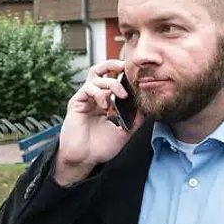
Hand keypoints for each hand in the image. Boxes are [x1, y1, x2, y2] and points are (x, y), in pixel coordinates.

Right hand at [54, 60, 138, 184]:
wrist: (84, 160)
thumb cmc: (100, 148)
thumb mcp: (124, 132)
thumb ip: (135, 120)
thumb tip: (147, 108)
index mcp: (105, 102)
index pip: (113, 80)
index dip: (123, 75)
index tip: (136, 75)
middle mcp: (94, 97)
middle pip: (101, 70)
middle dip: (114, 64)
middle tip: (127, 68)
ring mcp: (85, 99)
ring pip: (96, 76)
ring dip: (111, 83)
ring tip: (121, 95)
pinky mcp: (76, 102)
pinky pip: (88, 88)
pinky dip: (99, 93)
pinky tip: (106, 106)